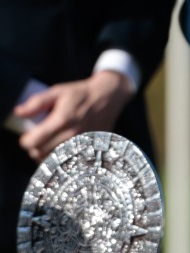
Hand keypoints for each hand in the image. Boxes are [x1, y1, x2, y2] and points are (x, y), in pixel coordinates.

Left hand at [15, 71, 134, 162]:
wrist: (108, 97)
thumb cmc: (80, 93)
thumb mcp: (57, 91)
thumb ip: (36, 102)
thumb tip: (18, 113)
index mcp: (62, 120)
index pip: (33, 142)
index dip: (25, 140)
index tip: (28, 135)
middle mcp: (72, 134)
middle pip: (40, 153)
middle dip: (35, 146)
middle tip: (39, 137)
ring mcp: (82, 143)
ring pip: (52, 159)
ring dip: (46, 153)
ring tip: (49, 142)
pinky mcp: (89, 148)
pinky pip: (68, 161)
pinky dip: (60, 157)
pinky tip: (61, 147)